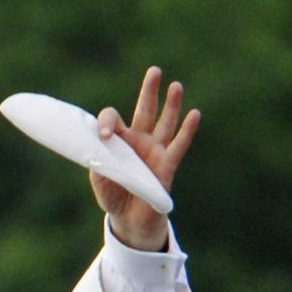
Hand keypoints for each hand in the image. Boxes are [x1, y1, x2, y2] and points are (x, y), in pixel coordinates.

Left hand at [93, 66, 199, 250]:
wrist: (128, 220)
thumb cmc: (113, 195)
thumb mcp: (98, 175)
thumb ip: (97, 156)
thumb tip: (99, 140)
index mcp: (119, 140)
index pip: (112, 118)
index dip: (107, 122)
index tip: (104, 135)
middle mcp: (139, 141)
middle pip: (145, 110)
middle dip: (149, 91)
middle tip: (155, 71)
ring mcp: (155, 151)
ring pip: (165, 123)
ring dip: (171, 105)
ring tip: (176, 85)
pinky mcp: (167, 166)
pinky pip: (179, 145)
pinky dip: (187, 130)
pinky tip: (195, 114)